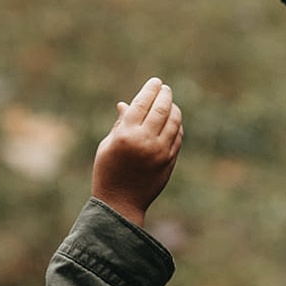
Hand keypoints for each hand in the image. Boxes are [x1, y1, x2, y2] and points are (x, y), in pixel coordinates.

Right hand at [90, 77, 183, 225]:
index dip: (150, 89)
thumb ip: (121, 124)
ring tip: (171, 103)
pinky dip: (177, 126)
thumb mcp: (107, 145)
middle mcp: (145, 141)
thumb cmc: (108, 172)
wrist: (120, 204)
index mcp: (126, 134)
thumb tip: (127, 104)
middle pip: (161, 109)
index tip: (155, 82)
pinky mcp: (169, 161)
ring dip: (174, 109)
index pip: (142, 103)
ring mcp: (160, 152)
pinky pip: (178, 137)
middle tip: (165, 88)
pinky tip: (173, 122)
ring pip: (174, 122)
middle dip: (165, 95)